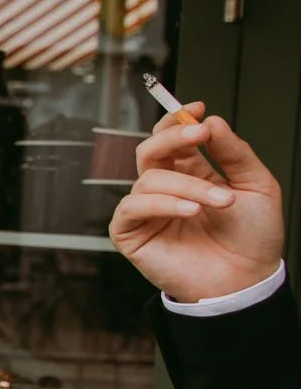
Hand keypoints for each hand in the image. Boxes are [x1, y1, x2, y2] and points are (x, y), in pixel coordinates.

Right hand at [109, 103, 284, 301]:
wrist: (247, 280)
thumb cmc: (252, 239)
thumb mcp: (257, 186)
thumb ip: (234, 153)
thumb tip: (210, 121)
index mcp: (191, 174)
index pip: (171, 139)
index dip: (178, 120)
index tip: (197, 108)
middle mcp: (166, 190)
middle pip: (150, 149)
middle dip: (172, 137)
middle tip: (199, 137)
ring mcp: (147, 211)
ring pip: (149, 179)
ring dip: (188, 185)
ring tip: (219, 202)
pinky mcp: (131, 234)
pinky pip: (132, 207)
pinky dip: (163, 204)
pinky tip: (190, 211)